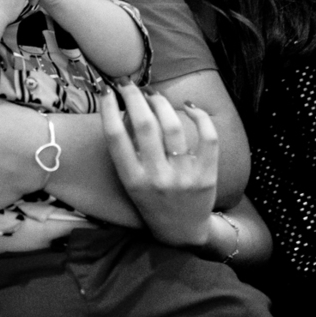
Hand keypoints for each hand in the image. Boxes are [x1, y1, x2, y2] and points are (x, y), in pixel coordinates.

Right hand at [100, 82, 218, 247]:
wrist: (181, 231)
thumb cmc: (150, 201)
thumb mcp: (129, 182)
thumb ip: (126, 152)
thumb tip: (124, 110)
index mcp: (132, 179)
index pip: (115, 137)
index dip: (109, 109)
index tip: (108, 92)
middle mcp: (156, 177)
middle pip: (144, 125)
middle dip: (135, 97)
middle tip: (129, 85)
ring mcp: (184, 176)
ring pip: (173, 126)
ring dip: (161, 103)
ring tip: (154, 95)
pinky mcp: (207, 175)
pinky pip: (207, 137)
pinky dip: (199, 116)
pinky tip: (188, 106)